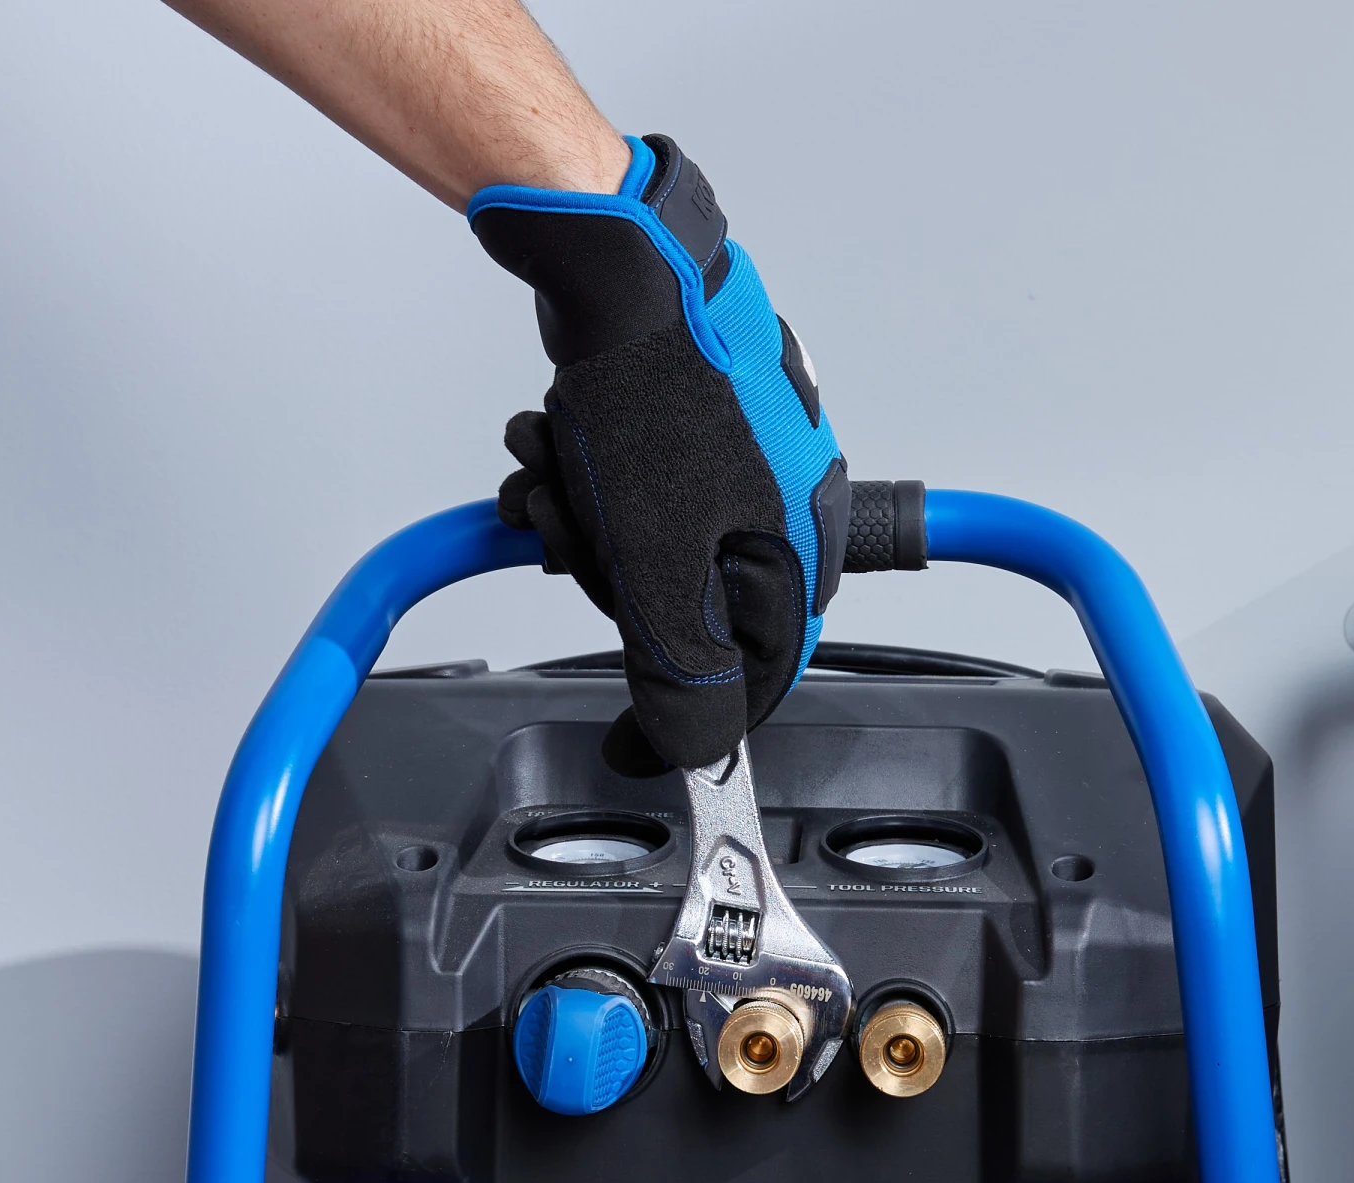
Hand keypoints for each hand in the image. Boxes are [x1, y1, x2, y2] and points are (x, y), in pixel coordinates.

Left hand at [472, 134, 849, 768]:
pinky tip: (556, 442)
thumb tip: (699, 751)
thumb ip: (683, 671)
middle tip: (570, 529)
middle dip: (608, 579)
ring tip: (554, 468)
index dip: (691, 718)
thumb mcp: (661, 564)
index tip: (631, 743)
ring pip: (651, 549)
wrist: (620, 261)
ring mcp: (740, 465)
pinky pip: (637, 495)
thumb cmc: (656, 391)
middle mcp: (783, 508)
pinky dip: (587, 481)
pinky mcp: (695, 430)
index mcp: (799, 550)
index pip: (757, 675)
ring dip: (583, 520)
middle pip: (689, 609)